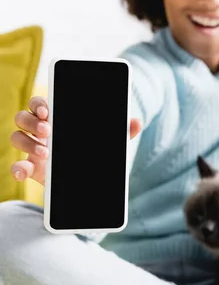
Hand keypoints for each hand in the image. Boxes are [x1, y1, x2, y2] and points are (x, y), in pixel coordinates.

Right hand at [10, 96, 140, 186]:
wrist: (84, 182)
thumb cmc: (91, 152)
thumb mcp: (106, 142)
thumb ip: (120, 131)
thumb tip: (137, 121)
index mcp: (56, 118)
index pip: (40, 103)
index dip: (39, 103)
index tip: (48, 110)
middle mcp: (40, 130)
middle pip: (24, 116)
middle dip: (33, 121)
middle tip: (48, 130)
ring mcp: (32, 148)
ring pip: (17, 136)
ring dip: (27, 142)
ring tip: (45, 153)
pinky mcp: (30, 168)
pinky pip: (16, 165)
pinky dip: (16, 168)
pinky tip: (23, 172)